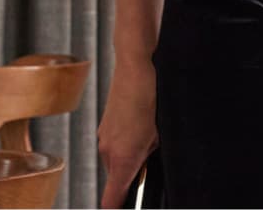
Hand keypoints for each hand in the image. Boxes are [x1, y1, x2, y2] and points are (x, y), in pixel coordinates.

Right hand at [97, 55, 158, 207]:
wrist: (135, 66)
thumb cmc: (150, 98)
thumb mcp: (159, 134)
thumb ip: (149, 158)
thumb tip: (146, 167)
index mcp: (123, 159)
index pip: (111, 200)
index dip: (118, 207)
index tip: (126, 207)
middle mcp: (108, 151)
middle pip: (116, 180)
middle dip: (131, 177)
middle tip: (149, 160)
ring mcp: (103, 138)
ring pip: (115, 162)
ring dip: (128, 159)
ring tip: (147, 136)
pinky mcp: (104, 127)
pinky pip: (113, 146)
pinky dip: (124, 144)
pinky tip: (140, 126)